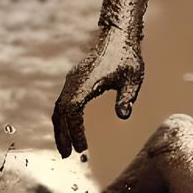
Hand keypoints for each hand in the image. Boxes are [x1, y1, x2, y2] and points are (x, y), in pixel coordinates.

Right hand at [54, 31, 143, 156]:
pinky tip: (69, 129)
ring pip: (59, 106)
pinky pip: (63, 101)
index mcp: (86, 81)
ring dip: (60, 128)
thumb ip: (127, 97)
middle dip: (62, 134)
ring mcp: (73, 79)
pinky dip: (64, 117)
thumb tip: (123, 115)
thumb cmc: (128, 57)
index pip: (73, 110)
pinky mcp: (75, 79)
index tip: (82, 148)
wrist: (118, 37)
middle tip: (66, 155)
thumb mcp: (133, 78)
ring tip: (65, 148)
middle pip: (61, 111)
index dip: (75, 130)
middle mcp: (75, 80)